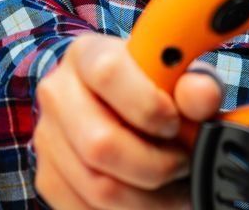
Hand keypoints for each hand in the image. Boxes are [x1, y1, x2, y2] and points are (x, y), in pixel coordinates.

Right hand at [32, 32, 222, 207]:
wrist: (126, 110)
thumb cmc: (157, 89)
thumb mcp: (183, 80)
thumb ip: (198, 85)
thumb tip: (202, 95)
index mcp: (87, 53)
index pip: (109, 73)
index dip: (148, 105)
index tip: (175, 123)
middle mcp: (57, 92)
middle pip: (100, 144)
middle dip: (156, 165)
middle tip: (184, 163)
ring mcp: (46, 137)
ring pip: (97, 186)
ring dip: (149, 198)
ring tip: (176, 185)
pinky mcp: (47, 177)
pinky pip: (85, 209)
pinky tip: (152, 199)